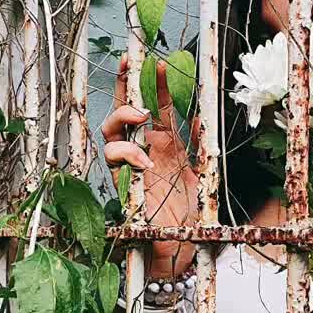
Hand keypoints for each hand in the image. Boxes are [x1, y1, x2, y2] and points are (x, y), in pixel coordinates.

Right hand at [102, 55, 198, 274]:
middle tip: (130, 69)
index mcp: (163, 148)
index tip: (157, 61)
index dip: (154, 86)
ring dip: (123, 120)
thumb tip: (201, 116)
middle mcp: (143, 154)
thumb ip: (199, 147)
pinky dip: (127, 155)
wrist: (178, 250)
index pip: (155, 109)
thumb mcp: (201, 175)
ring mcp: (130, 169)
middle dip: (123, 89)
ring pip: (110, 134)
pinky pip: (115, 163)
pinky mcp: (122, 186)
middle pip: (123, 114)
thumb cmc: (186, 216)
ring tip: (143, 117)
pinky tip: (144, 160)